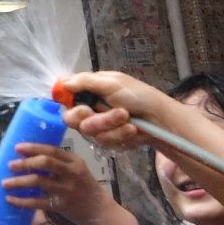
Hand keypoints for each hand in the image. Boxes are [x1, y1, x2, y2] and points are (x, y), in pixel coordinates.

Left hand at [4, 141, 132, 224]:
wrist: (100, 211)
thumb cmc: (85, 188)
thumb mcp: (78, 170)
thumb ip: (60, 164)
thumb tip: (30, 157)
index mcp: (75, 161)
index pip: (51, 150)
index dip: (33, 148)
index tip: (17, 148)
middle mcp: (71, 173)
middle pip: (44, 163)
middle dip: (24, 163)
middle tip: (10, 165)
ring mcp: (66, 190)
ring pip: (38, 182)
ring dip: (18, 182)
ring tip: (5, 183)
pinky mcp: (61, 206)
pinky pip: (37, 202)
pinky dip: (22, 201)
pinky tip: (10, 199)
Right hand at [50, 70, 169, 155]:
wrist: (160, 119)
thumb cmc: (139, 96)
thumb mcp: (113, 83)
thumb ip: (85, 82)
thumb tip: (63, 82)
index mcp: (89, 92)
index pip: (66, 99)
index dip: (68, 104)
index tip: (82, 108)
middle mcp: (91, 109)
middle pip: (73, 120)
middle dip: (94, 119)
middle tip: (112, 113)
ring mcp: (99, 127)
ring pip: (91, 133)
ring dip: (111, 125)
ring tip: (128, 118)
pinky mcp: (108, 141)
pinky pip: (105, 142)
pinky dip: (120, 135)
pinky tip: (132, 129)